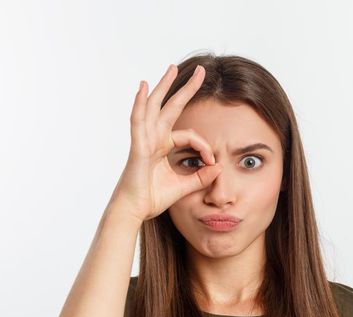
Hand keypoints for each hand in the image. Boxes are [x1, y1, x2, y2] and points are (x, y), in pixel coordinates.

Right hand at [110, 64, 220, 222]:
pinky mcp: (137, 146)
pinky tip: (143, 87)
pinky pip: (138, 120)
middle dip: (185, 88)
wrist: (133, 211)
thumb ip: (201, 176)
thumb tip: (219, 167)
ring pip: (154, 106)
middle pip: (170, 107)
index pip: (190, 136)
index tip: (213, 161)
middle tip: (201, 71)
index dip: (205, 146)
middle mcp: (153, 138)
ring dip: (164, 86)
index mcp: (162, 146)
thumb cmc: (151, 199)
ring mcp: (144, 139)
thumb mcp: (184, 186)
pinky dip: (139, 103)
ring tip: (172, 68)